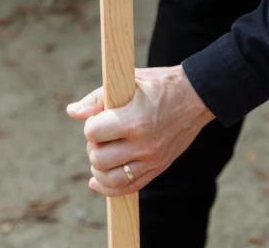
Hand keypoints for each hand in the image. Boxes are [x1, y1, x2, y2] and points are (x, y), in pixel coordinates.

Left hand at [67, 66, 214, 195]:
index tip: (98, 117)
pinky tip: (98, 180)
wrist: (196, 97)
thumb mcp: (129, 81)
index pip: (94, 133)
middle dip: (93, 146)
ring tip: (100, 153)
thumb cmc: (158, 84)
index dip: (91, 125)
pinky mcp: (158, 168)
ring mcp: (152, 159)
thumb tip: (72, 112)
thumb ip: (98, 97)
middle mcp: (144, 144)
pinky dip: (108, 187)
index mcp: (135, 119)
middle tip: (101, 134)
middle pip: (99, 158)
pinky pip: (128, 188)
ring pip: (111, 179)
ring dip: (98, 168)